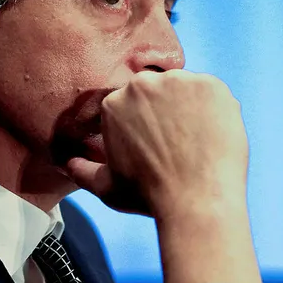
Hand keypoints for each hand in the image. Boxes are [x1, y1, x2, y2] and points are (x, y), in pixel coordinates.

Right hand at [66, 70, 248, 219]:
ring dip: (191, 109)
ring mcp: (180, 81)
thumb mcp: (106, 186)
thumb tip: (67, 165)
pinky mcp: (212, 85)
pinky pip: (213, 92)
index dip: (148, 126)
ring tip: (196, 142)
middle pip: (159, 91)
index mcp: (114, 102)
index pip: (134, 105)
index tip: (158, 146)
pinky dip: (215, 110)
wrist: (196, 201)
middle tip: (179, 145)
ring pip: (186, 90)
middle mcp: (143, 84)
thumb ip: (83, 171)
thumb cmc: (149, 195)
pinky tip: (213, 136)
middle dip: (167, 112)